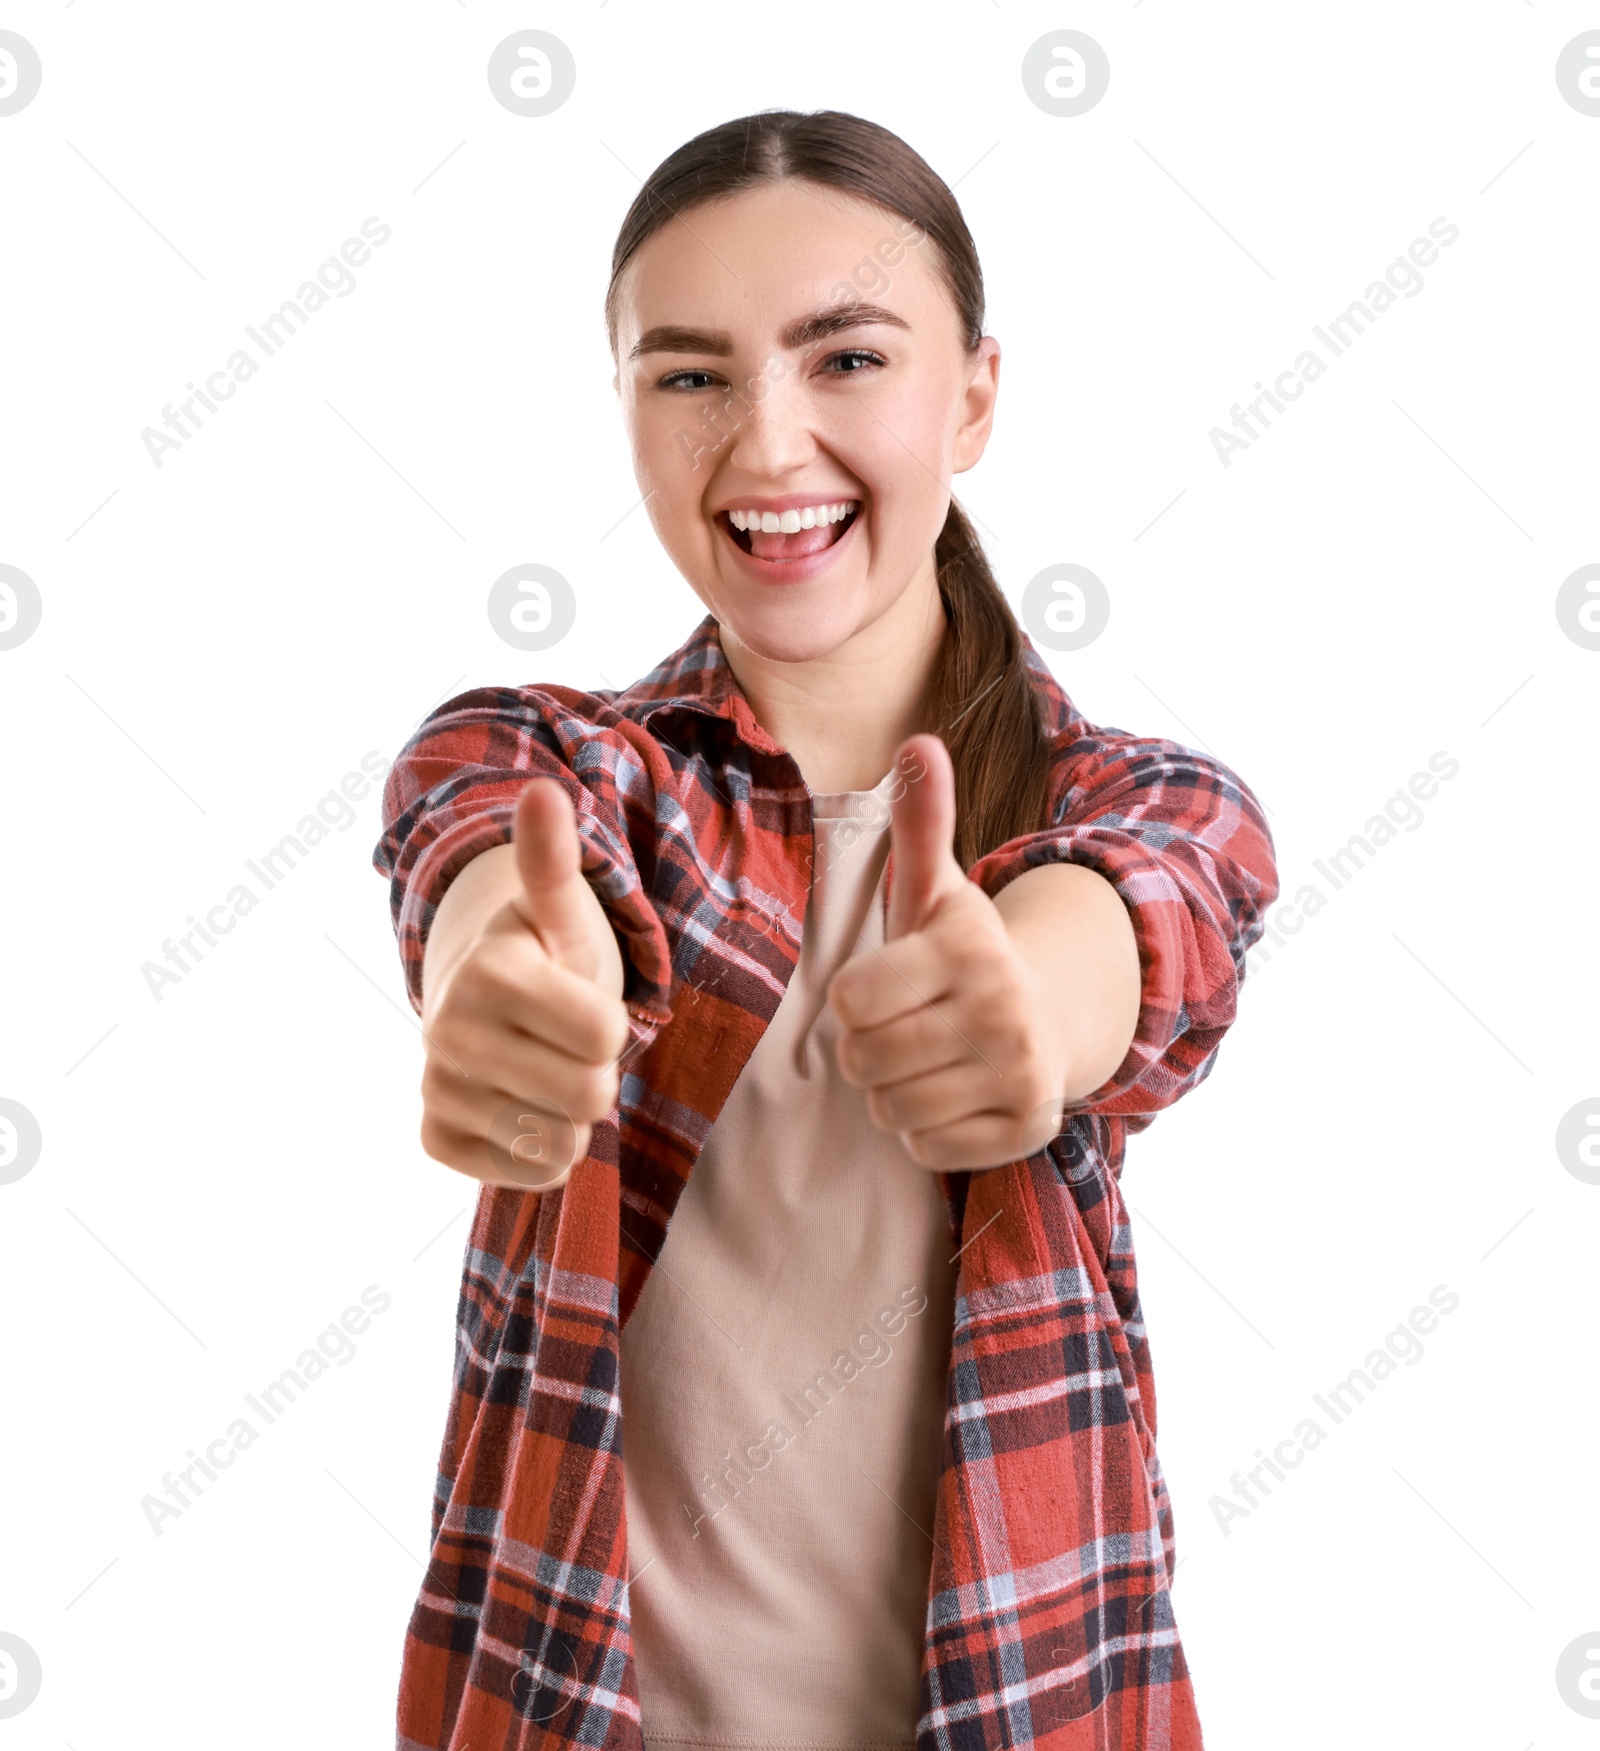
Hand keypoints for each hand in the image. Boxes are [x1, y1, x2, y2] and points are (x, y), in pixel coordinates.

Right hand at [418, 778, 629, 1189]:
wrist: (487, 1002)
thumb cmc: (545, 955)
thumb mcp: (561, 910)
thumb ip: (554, 861)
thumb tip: (543, 792)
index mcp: (489, 972)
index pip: (607, 1036)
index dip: (613, 1024)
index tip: (583, 1003)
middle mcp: (448, 1031)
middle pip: (591, 1096)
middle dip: (597, 1073)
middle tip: (567, 1043)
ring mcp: (437, 1089)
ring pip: (562, 1142)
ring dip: (572, 1114)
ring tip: (546, 1070)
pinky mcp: (436, 1138)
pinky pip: (530, 1175)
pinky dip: (542, 1151)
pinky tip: (522, 1105)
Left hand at [826, 735, 1070, 1171]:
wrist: (1049, 1016)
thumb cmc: (961, 954)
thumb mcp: (935, 890)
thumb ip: (919, 823)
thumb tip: (918, 742)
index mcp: (969, 948)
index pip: (850, 1000)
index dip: (854, 999)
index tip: (886, 986)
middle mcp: (1003, 1010)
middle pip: (863, 1061)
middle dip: (869, 1049)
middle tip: (905, 1027)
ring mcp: (1021, 1074)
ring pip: (892, 1110)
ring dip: (894, 1092)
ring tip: (929, 1060)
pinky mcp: (1027, 1130)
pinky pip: (926, 1149)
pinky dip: (928, 1131)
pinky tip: (955, 1094)